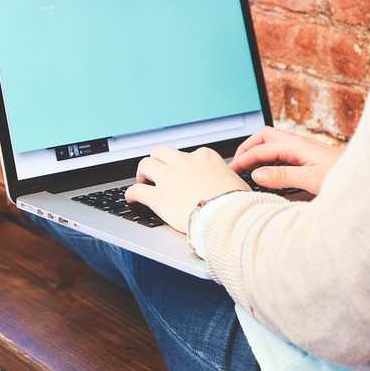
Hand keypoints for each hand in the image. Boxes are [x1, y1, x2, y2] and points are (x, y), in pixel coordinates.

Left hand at [126, 145, 249, 232]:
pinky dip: (131, 194)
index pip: (189, 154)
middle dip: (157, 160)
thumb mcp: (237, 183)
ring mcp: (169, 178)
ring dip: (142, 173)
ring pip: (145, 164)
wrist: (229, 218)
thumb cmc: (238, 204)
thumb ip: (227, 179)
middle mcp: (184, 162)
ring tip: (142, 181)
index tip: (182, 174)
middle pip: (161, 152)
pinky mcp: (158, 198)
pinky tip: (131, 199)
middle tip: (156, 171)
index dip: (183, 165)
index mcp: (204, 157)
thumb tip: (232, 185)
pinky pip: (137, 190)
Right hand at [230, 126, 343, 196]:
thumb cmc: (344, 177)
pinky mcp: (310, 158)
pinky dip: (270, 158)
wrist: (366, 177)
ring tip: (249, 166)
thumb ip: (283, 176)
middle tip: (238, 163)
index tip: (233, 171)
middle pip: (266, 136)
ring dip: (259, 151)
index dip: (245, 158)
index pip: (262, 148)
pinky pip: (283, 153)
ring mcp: (305, 150)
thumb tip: (257, 174)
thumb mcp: (311, 179)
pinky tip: (270, 172)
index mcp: (297, 145)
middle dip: (249, 146)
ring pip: (274, 143)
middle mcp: (300, 144)